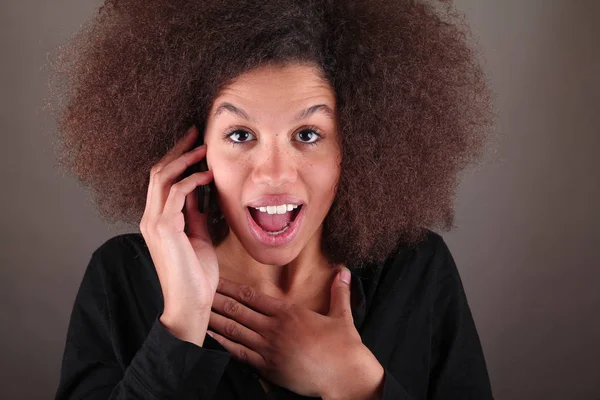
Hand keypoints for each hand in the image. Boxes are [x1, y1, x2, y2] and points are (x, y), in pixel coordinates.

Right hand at [139, 125, 217, 345]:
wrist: (191, 303)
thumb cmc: (196, 274)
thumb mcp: (199, 236)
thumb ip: (196, 214)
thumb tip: (201, 193)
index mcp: (158, 219)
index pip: (162, 180)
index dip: (177, 159)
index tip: (195, 143)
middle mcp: (151, 217)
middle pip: (159, 171)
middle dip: (178, 150)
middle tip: (196, 133)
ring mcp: (154, 222)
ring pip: (163, 177)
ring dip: (184, 159)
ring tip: (204, 148)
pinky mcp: (164, 228)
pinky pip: (175, 193)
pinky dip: (192, 180)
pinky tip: (208, 175)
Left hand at [206, 266, 369, 397]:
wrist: (345, 376)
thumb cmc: (345, 347)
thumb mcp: (343, 315)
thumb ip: (339, 291)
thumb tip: (345, 271)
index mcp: (289, 312)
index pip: (252, 296)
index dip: (231, 287)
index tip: (217, 280)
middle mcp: (275, 327)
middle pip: (238, 310)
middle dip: (217, 299)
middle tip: (199, 290)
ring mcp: (269, 348)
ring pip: (235, 330)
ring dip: (216, 320)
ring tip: (199, 311)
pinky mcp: (268, 367)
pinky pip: (239, 353)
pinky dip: (223, 344)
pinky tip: (211, 338)